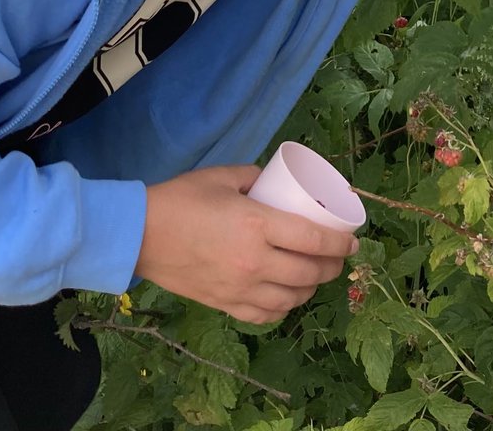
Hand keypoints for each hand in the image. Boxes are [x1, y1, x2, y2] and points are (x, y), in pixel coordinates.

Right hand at [135, 165, 357, 323]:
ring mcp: (240, 289)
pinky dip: (282, 308)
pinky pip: (265, 316)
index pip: (314, 240)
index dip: (341, 243)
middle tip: (339, 257)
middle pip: (309, 273)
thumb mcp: (223, 177)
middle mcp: (255, 262)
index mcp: (258, 225)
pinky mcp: (224, 305)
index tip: (353, 241)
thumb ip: (254, 178)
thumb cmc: (181, 199)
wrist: (139, 234)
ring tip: (316, 277)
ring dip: (311, 289)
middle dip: (333, 267)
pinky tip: (286, 298)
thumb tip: (274, 182)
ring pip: (291, 299)